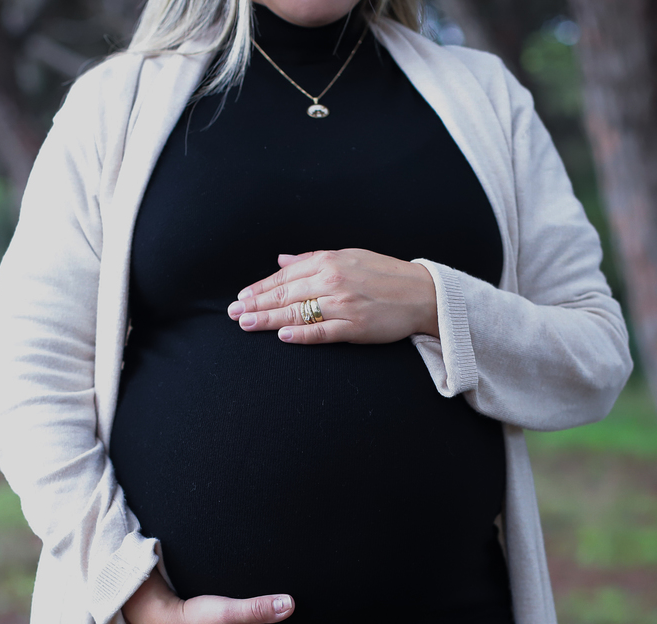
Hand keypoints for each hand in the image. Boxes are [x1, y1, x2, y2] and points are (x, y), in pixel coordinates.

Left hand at [226, 249, 439, 343]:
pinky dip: (301, 334)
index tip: (241, 297)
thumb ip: (313, 259)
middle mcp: (333, 280)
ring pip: (297, 312)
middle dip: (255, 304)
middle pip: (285, 294)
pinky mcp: (355, 327)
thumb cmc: (386, 275)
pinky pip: (322, 332)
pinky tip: (282, 335)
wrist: (423, 293)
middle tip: (233, 313)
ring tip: (246, 324)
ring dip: (268, 319)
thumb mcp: (349, 256)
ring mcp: (343, 305)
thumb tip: (281, 260)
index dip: (259, 288)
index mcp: (329, 262)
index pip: (285, 276)